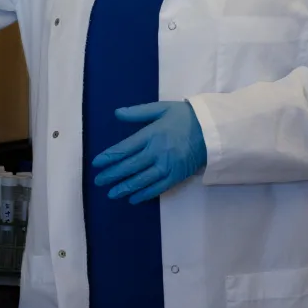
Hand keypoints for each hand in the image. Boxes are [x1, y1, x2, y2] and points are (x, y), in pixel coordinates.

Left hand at [91, 101, 207, 204]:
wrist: (211, 129)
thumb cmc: (185, 116)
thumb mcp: (161, 108)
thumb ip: (138, 112)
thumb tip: (117, 113)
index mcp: (151, 134)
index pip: (124, 148)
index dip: (109, 157)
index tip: (96, 163)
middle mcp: (156, 152)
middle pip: (129, 166)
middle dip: (112, 175)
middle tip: (98, 181)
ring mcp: (167, 166)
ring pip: (141, 180)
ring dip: (125, 188)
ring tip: (111, 194)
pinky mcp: (176, 176)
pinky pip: (157, 188)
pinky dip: (144, 194)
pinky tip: (133, 199)